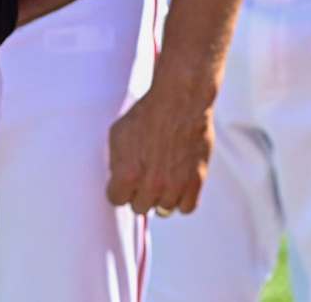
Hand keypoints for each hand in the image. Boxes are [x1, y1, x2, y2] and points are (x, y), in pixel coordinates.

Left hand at [106, 80, 214, 215]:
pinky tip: (177, 185)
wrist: (179, 101)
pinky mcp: (196, 182)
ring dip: (160, 196)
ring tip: (162, 176)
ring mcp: (175, 186)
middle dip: (138, 192)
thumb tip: (117, 179)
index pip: (116, 199)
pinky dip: (181, 199)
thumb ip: (115, 163)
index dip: (119, 187)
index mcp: (127, 174)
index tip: (124, 178)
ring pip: (163, 210)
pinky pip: (187, 208)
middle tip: (144, 174)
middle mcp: (151, 185)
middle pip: (139, 207)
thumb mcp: (117, 134)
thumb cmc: (147, 114)